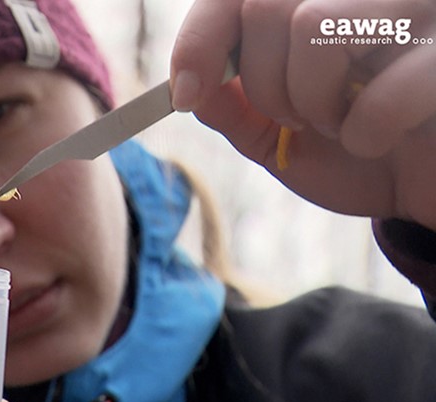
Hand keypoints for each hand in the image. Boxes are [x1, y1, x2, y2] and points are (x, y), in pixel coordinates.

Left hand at [170, 0, 435, 229]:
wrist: (423, 190)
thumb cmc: (354, 156)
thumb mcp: (276, 139)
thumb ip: (231, 108)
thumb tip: (187, 83)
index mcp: (317, 7)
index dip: (200, 38)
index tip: (183, 94)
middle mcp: (361, 0)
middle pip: (266, 6)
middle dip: (262, 83)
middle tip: (294, 119)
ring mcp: (412, 13)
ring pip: (313, 23)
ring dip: (309, 98)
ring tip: (339, 124)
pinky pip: (382, 83)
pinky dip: (365, 131)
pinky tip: (383, 140)